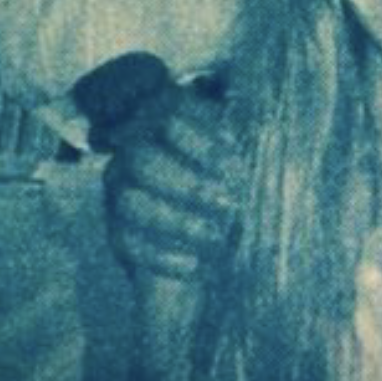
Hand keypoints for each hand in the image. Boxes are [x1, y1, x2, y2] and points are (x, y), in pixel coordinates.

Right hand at [76, 55, 243, 280]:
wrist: (219, 250)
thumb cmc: (239, 194)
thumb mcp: (251, 164)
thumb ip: (252, 140)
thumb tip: (263, 122)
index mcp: (168, 123)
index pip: (171, 117)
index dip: (204, 142)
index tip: (238, 168)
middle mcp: (136, 153)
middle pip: (143, 159)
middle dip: (189, 184)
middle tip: (229, 203)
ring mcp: (121, 194)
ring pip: (130, 201)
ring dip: (176, 220)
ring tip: (215, 236)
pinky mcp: (119, 234)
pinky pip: (127, 242)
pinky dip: (162, 255)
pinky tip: (195, 263)